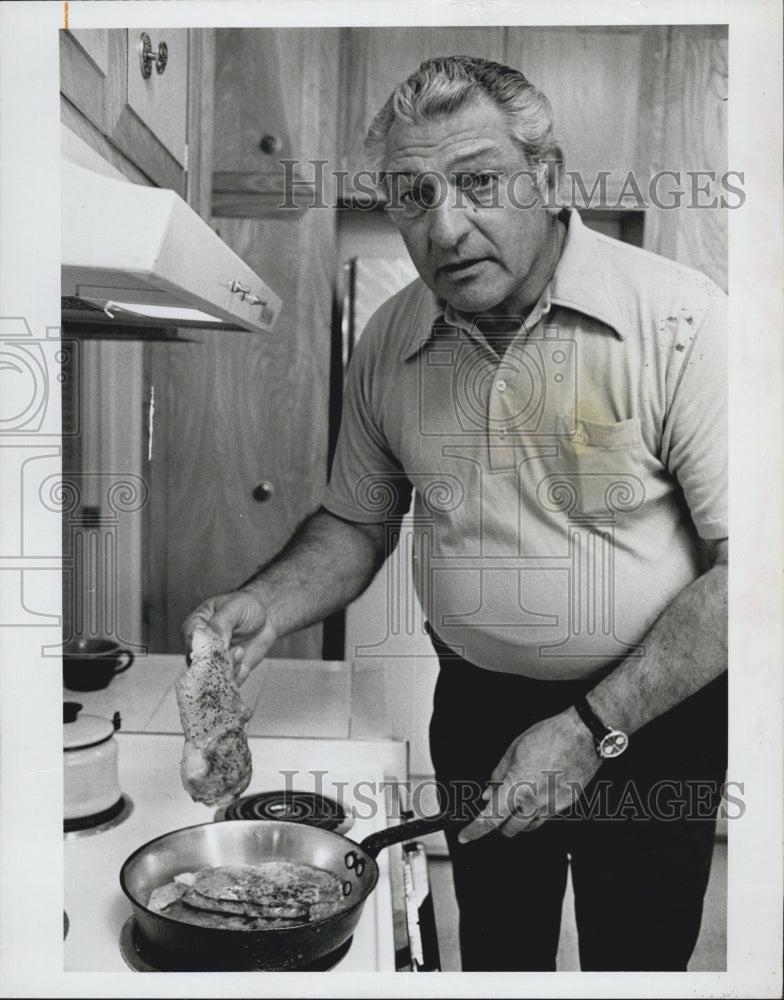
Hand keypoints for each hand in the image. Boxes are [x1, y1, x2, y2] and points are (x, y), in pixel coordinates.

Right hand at [182, 590, 275, 683]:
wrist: (266, 619)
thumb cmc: (247, 607)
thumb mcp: (234, 608)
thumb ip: (221, 624)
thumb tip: (214, 643)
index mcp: (195, 625)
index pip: (192, 640)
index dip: (205, 646)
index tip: (223, 645)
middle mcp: (198, 646)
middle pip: (198, 662)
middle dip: (218, 661)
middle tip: (237, 651)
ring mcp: (210, 661)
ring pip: (211, 676)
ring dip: (228, 669)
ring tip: (241, 652)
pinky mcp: (224, 673)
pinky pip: (225, 684)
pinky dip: (236, 677)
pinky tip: (243, 664)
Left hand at [458, 707, 600, 841]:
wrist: (581, 735)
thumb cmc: (549, 737)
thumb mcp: (514, 750)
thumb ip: (498, 774)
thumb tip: (489, 792)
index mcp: (517, 788)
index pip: (490, 819)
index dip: (474, 831)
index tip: (465, 836)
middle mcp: (534, 803)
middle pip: (509, 829)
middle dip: (498, 825)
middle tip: (495, 809)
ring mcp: (552, 806)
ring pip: (528, 827)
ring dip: (517, 820)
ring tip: (516, 800)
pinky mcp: (565, 805)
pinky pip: (545, 817)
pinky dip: (535, 812)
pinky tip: (536, 795)